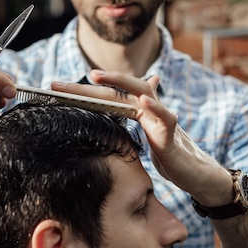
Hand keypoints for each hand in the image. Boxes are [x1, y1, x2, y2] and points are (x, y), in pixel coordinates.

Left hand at [52, 70, 232, 204]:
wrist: (194, 172)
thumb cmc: (168, 151)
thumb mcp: (144, 133)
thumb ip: (133, 116)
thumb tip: (125, 102)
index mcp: (136, 109)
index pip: (105, 96)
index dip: (80, 92)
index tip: (53, 90)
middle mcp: (147, 107)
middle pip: (116, 89)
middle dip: (86, 85)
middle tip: (57, 84)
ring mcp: (160, 117)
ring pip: (140, 91)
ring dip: (119, 81)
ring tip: (96, 75)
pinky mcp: (172, 133)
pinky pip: (165, 116)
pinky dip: (155, 106)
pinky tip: (143, 99)